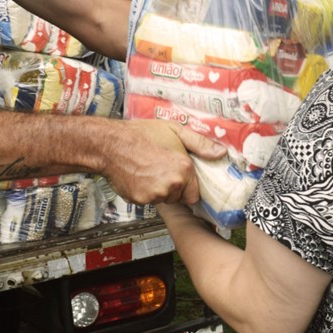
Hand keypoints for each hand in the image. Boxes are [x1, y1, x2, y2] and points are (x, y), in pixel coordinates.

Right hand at [101, 121, 223, 206]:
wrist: (110, 144)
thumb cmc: (141, 134)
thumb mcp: (175, 130)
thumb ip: (200, 144)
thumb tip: (221, 152)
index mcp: (184, 169)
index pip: (195, 194)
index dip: (187, 185)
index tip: (179, 176)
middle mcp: (172, 184)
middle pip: (179, 197)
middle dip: (174, 188)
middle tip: (161, 170)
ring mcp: (156, 194)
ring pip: (163, 199)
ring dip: (159, 190)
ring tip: (148, 171)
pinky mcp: (140, 200)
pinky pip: (148, 201)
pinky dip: (144, 193)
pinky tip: (138, 177)